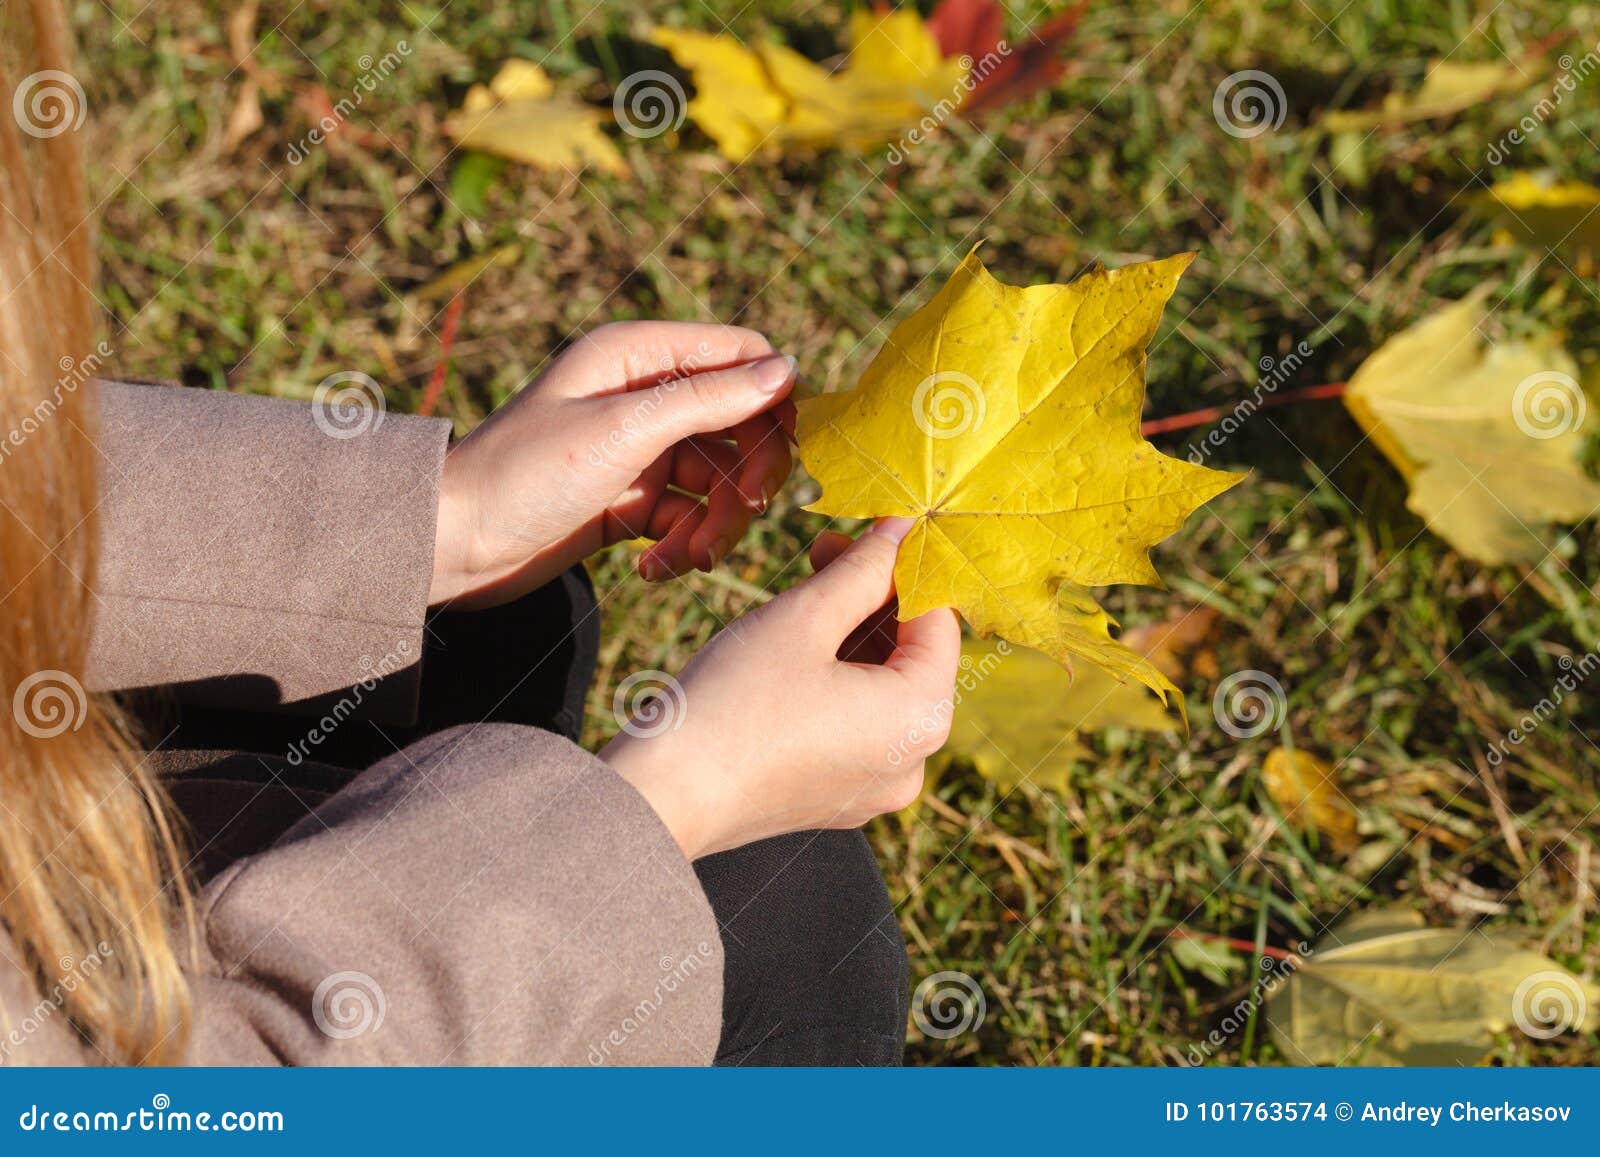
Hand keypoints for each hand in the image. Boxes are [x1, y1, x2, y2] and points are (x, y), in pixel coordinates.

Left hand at [430, 321, 796, 608]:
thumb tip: (788, 371)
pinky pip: (687, 520)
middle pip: (741, 425)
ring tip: (690, 558)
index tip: (792, 450)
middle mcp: (644, 396)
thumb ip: (708, 400)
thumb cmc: (524, 473)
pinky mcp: (630, 502)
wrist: (452, 542)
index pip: (741, 356)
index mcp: (638, 355)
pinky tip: (651, 569)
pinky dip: (682, 546)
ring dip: (715, 525)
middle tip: (746, 513)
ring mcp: (639, 451)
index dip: (776, 400)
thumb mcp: (623, 430)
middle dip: (748, 475)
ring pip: (719, 482)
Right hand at [602, 519, 961, 859]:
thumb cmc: (735, 702)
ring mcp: (875, 787)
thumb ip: (863, 569)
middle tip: (823, 551)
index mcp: (922, 717)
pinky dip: (836, 681)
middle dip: (872, 598)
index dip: (902, 565)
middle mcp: (913, 760)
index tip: (864, 530)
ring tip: (802, 594)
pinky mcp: (838, 798)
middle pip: (912, 656)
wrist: (664, 796)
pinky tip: (794, 649)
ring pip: (881, 688)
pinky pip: (855, 725)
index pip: (937, 620)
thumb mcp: (804, 618)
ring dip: (851, 634)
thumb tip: (901, 530)